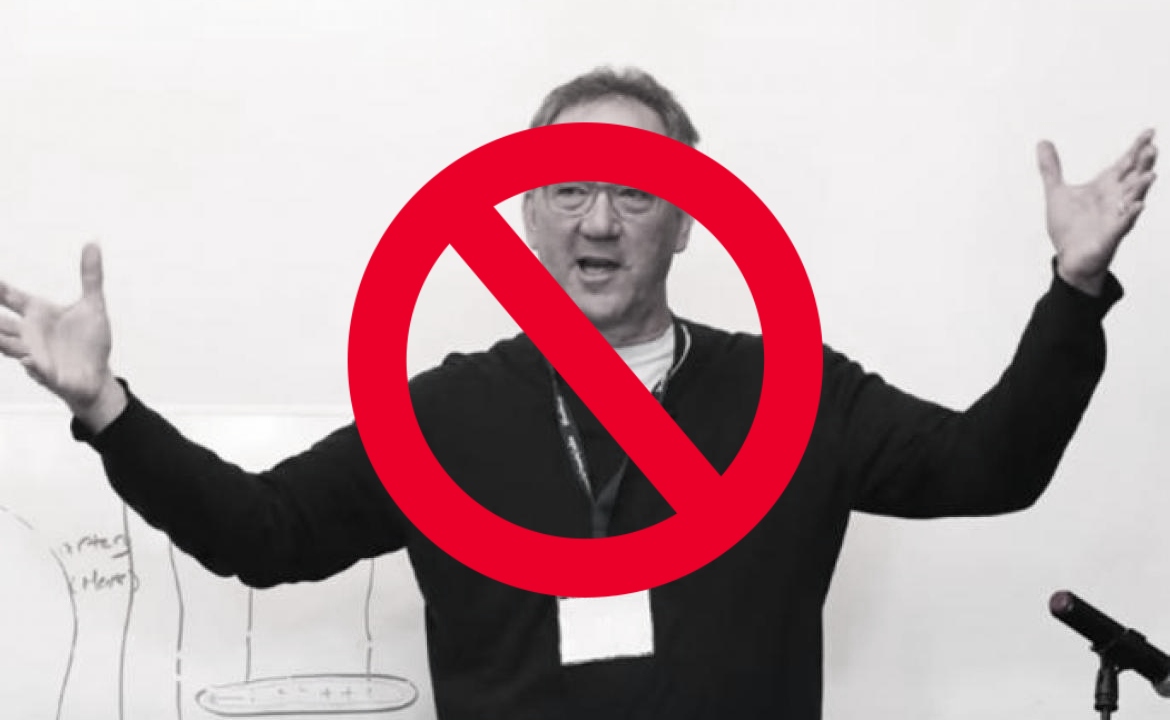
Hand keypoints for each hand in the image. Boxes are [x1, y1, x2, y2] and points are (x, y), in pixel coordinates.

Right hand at [0, 243, 125, 429]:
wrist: (99, 376)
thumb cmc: (90, 341)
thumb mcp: (94, 305)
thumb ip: (91, 276)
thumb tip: (93, 242)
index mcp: (38, 313)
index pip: (9, 296)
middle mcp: (30, 334)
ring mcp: (36, 355)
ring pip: (9, 347)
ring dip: (3, 340)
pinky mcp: (50, 375)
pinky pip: (38, 370)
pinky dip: (34, 366)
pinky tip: (31, 359)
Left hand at [1037, 129, 1157, 294]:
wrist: (1069, 258)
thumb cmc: (1069, 227)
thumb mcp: (1056, 193)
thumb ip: (1050, 168)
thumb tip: (1042, 142)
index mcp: (1105, 187)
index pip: (1125, 163)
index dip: (1137, 148)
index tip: (1150, 131)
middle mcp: (1115, 199)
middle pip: (1134, 177)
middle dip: (1144, 165)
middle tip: (1152, 148)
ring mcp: (1115, 217)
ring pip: (1133, 199)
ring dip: (1141, 188)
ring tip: (1150, 175)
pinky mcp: (1110, 235)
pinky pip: (1123, 224)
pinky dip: (1130, 215)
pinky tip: (1138, 205)